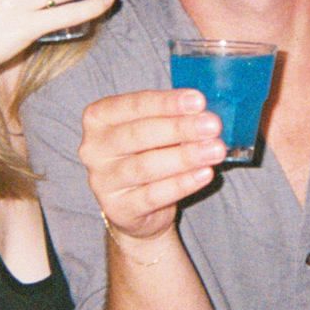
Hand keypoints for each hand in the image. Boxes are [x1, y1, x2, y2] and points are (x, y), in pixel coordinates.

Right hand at [78, 86, 227, 241]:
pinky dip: (182, 184)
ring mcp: (102, 180)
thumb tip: (203, 113)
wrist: (137, 206)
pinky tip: (204, 174)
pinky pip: (153, 195)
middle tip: (212, 125)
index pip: (133, 105)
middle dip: (179, 128)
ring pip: (146, 166)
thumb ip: (170, 118)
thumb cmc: (147, 155)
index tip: (198, 101)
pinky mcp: (117, 208)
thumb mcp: (154, 130)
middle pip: (139, 135)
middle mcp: (93, 148)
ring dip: (185, 157)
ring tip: (216, 150)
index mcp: (99, 118)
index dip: (167, 103)